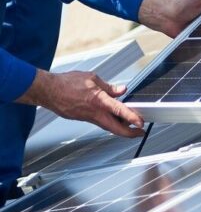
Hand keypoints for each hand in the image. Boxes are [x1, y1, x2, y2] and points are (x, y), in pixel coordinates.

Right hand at [16, 69, 145, 137]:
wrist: (48, 91)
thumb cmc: (67, 83)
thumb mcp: (93, 78)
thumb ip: (109, 87)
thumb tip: (122, 90)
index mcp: (98, 101)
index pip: (119, 111)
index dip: (132, 118)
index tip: (141, 123)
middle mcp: (93, 112)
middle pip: (115, 128)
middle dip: (129, 133)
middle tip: (140, 133)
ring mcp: (87, 117)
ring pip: (107, 126)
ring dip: (120, 128)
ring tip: (131, 125)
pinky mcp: (81, 118)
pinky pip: (98, 122)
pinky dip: (108, 122)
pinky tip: (113, 118)